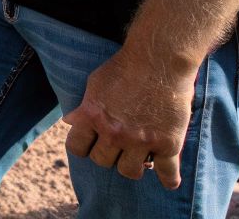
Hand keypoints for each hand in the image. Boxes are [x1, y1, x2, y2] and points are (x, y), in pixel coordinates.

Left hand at [62, 48, 195, 188]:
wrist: (160, 58)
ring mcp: (142, 141)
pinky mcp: (168, 144)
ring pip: (130, 172)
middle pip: (102, 161)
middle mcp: (114, 133)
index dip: (83, 146)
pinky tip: (168, 179)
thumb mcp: (96, 83)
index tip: (91, 143)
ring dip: (133, 166)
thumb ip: (84, 107)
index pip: (76, 148)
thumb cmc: (126, 66)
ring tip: (140, 158)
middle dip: (108, 154)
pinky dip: (168, 179)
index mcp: (92, 117)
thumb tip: (69, 122)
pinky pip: (167, 174)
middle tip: (118, 146)